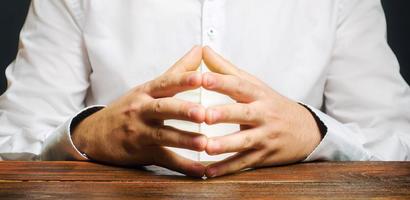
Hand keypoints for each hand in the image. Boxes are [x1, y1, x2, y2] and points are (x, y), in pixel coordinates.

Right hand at [72, 46, 206, 176]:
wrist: (94, 134)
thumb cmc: (128, 108)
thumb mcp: (148, 88)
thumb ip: (177, 71)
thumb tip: (200, 50)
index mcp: (146, 92)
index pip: (165, 83)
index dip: (182, 80)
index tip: (201, 77)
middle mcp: (141, 110)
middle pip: (163, 109)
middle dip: (183, 111)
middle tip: (203, 113)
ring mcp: (140, 133)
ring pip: (163, 136)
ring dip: (184, 140)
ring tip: (204, 143)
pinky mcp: (141, 153)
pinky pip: (164, 160)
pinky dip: (182, 166)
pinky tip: (200, 171)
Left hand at [201, 47, 321, 177]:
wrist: (305, 130)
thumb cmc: (272, 104)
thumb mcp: (254, 84)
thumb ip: (227, 69)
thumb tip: (204, 49)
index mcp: (259, 95)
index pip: (239, 86)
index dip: (221, 82)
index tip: (202, 78)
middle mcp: (264, 115)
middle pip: (244, 114)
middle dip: (225, 114)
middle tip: (205, 115)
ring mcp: (265, 137)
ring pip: (245, 142)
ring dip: (226, 145)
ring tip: (207, 147)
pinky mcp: (263, 156)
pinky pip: (244, 163)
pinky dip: (226, 169)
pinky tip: (208, 172)